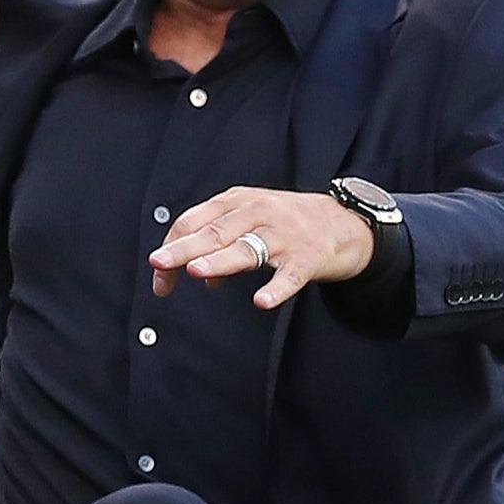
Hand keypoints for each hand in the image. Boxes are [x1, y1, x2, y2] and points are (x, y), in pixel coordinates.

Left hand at [150, 185, 371, 309]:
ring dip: (220, 261)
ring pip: (248, 249)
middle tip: (159, 263)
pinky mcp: (309, 258)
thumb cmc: (289, 222)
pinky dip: (276, 288)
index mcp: (239, 202)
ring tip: (196, 272)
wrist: (345, 222)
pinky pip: (290, 275)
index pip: (196, 220)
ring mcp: (285, 236)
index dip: (173, 244)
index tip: (157, 270)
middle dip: (184, 249)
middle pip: (216, 232)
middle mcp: (260, 213)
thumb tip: (194, 272)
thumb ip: (221, 241)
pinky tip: (262, 301)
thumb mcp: (251, 218)